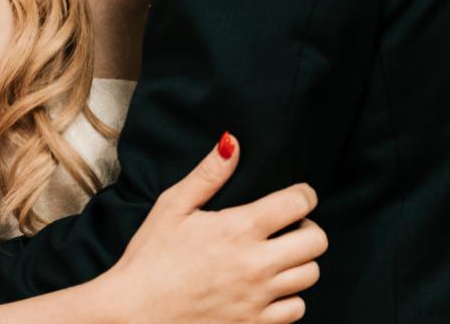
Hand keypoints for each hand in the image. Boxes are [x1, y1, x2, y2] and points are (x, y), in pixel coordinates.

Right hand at [97, 135, 325, 323]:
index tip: (298, 195)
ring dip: (301, 262)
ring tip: (280, 256)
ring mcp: (257, 299)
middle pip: (316, 241)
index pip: (298, 204)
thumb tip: (232, 143)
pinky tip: (270, 287)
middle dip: (308, 227)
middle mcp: (255, 264)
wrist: (133, 314)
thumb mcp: (172, 206)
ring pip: (310, 276)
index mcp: (238, 229)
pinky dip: (290, 297)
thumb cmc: (149, 257)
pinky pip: (296, 310)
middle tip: (290, 226)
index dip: (304, 194)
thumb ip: (208, 174)